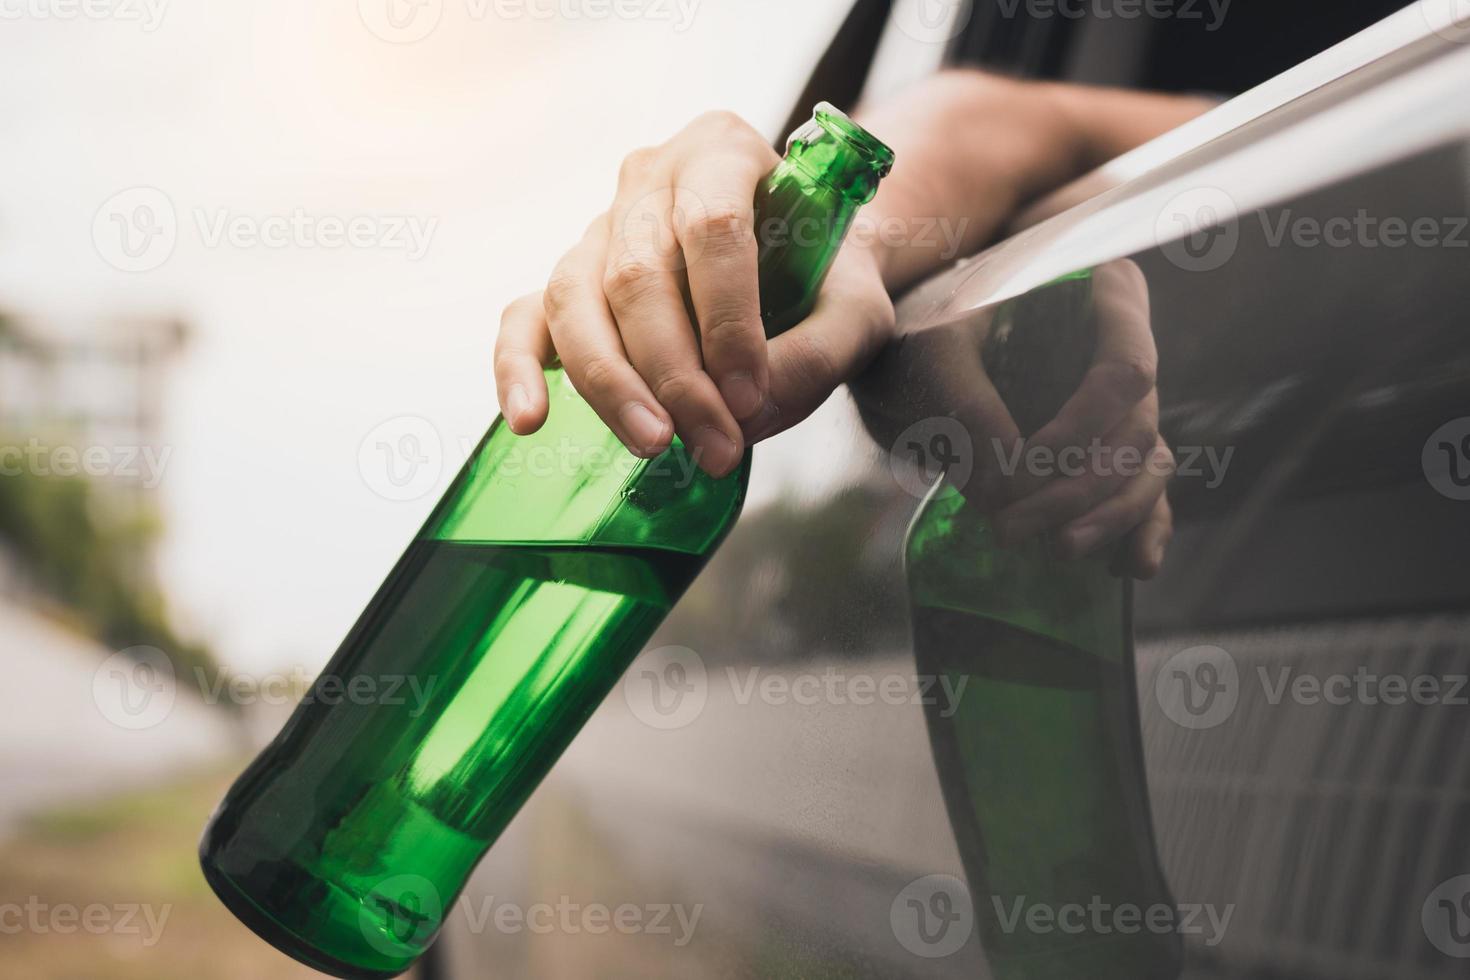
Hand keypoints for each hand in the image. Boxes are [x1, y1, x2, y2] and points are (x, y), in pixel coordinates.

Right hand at [494, 111, 895, 477]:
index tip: (749, 397)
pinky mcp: (567, 280)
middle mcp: (649, 178)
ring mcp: (598, 226)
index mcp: (722, 150)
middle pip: (638, 272)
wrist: (802, 265)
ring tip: (652, 444)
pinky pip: (524, 317)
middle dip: (674, 372)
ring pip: (575, 297)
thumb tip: (745, 412)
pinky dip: (517, 368)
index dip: (727, 318)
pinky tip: (529, 420)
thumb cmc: (827, 280)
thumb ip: (821, 353)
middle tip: (715, 445)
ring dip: (609, 381)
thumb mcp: (858, 309)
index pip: (712, 226)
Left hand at [853, 261, 1172, 579]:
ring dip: (1110, 518)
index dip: (1086, 425)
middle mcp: (1122, 349)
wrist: (901, 355)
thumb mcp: (932, 354)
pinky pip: (1143, 491)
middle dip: (1080, 489)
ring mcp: (1118, 404)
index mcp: (1098, 295)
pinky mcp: (1103, 449)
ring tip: (1061, 550)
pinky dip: (1140, 530)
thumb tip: (1009, 491)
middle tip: (1013, 529)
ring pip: (1145, 467)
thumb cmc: (919, 332)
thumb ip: (968, 409)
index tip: (1031, 460)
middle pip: (1134, 430)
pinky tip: (1130, 567)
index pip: (1127, 368)